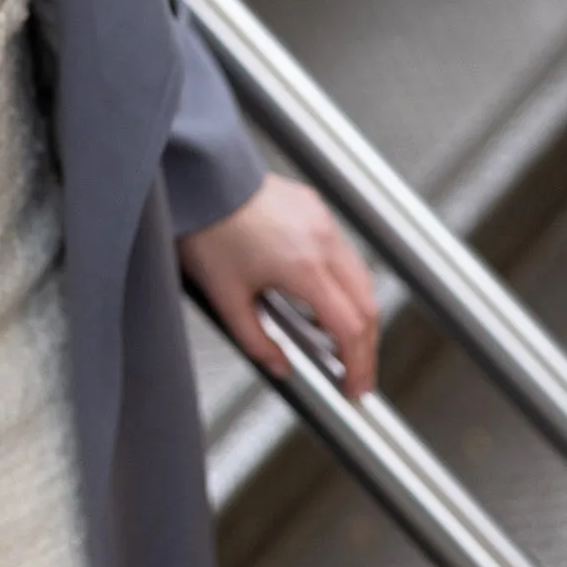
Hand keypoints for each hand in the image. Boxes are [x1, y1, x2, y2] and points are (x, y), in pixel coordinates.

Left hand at [180, 172, 379, 401]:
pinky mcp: (315, 209)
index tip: (353, 388)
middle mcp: (323, 242)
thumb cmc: (207, 229)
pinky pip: (345, 253)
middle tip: (355, 374)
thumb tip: (280, 366)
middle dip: (366, 345)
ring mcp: (323, 222)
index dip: (358, 365)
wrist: (200, 179)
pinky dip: (346, 284)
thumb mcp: (225, 298)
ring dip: (359, 313)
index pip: (349, 328)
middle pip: (367, 305)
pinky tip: (324, 299)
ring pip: (361, 277)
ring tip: (340, 342)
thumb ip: (256, 341)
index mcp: (304, 268)